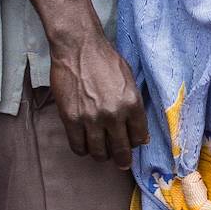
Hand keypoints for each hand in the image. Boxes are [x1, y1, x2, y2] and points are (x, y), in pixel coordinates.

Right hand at [47, 33, 146, 162]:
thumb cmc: (105, 59)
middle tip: (122, 162)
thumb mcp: (129, 80)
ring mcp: (91, 119)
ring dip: (102, 155)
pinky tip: (85, 144)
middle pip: (121, 150)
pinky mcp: (71, 119)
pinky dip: (83, 149)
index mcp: (132, 103)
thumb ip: (134, 106)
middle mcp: (113, 114)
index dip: (136, 143)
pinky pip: (78, 147)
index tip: (132, 143)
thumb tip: (139, 133)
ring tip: (102, 151)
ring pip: (99, 153)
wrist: (78, 47)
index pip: (139, 138)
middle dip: (123, 159)